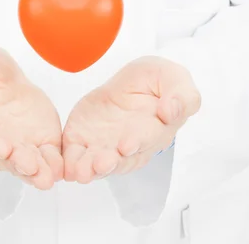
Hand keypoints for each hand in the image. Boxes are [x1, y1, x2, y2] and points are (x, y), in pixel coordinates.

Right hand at [0, 43, 62, 189]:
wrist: (1, 71)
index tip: (2, 148)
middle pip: (7, 159)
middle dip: (19, 164)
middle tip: (30, 167)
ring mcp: (18, 143)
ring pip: (28, 164)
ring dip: (37, 172)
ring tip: (46, 176)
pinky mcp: (39, 138)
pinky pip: (48, 154)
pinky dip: (54, 163)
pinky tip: (60, 168)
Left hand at [62, 56, 200, 183]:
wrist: (129, 80)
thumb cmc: (156, 81)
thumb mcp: (174, 78)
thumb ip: (181, 95)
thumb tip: (172, 111)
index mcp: (155, 131)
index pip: (147, 139)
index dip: (138, 142)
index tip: (127, 145)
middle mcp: (129, 145)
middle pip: (120, 159)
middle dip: (110, 162)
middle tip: (102, 162)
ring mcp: (105, 145)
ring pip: (97, 164)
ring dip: (90, 169)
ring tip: (83, 170)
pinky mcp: (83, 140)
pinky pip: (75, 155)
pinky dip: (70, 163)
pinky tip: (66, 167)